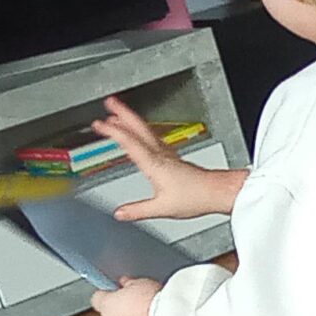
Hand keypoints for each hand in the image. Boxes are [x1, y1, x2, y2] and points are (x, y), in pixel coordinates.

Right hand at [96, 96, 243, 221]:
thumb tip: (120, 213)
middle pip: (139, 127)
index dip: (112, 131)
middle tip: (110, 102)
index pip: (129, 141)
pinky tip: (140, 134)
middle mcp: (160, 155)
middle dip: (123, 113)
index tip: (99, 124)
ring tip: (118, 115)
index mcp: (154, 164)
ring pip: (146, 131)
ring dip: (131, 120)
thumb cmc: (196, 197)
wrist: (216, 192)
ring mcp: (167, 154)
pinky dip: (142, 132)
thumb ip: (139, 210)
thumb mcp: (162, 208)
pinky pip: (153, 139)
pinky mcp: (173, 158)